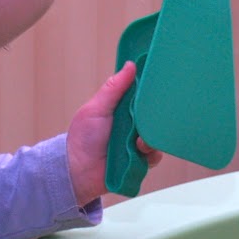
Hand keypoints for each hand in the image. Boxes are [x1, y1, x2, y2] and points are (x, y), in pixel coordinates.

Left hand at [65, 61, 161, 206]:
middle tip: (147, 120)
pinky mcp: (141, 160)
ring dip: (149, 138)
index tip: (158, 84)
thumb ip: (113, 88)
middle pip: (153, 115)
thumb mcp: (96, 108)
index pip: (142, 96)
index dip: (150, 91)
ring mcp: (137, 143)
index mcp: (121, 109)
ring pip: (156, 135)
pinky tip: (139, 153)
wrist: (79, 172)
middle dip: (153, 117)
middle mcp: (132, 124)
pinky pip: (155, 155)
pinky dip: (150, 154)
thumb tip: (130, 65)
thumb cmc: (83, 139)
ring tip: (138, 143)